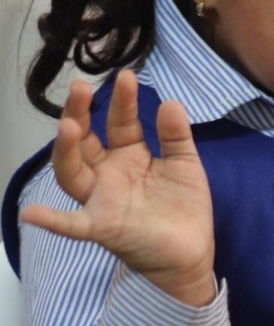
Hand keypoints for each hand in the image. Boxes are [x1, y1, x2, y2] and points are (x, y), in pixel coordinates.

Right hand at [21, 70, 215, 306]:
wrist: (191, 250)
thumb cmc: (183, 204)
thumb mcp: (184, 162)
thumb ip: (175, 134)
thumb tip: (170, 101)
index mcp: (129, 155)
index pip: (120, 122)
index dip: (122, 101)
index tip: (126, 75)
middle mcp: (109, 174)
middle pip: (85, 141)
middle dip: (80, 113)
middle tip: (80, 87)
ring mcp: (102, 200)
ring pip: (73, 173)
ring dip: (67, 150)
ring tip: (68, 126)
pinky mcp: (104, 228)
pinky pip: (73, 225)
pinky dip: (53, 220)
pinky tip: (31, 213)